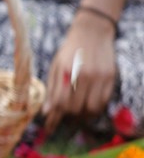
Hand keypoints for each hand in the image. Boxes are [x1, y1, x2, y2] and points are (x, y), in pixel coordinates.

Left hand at [42, 18, 116, 135]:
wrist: (92, 31)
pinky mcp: (111, 77)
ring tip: (77, 111)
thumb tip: (46, 111)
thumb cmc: (70, 49)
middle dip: (68, 115)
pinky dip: (95, 107)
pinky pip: (104, 101)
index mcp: (67, 71)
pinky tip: (89, 105)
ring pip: (91, 108)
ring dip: (83, 114)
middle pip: (76, 108)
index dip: (54, 117)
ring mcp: (99, 76)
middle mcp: (84, 75)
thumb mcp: (56, 65)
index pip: (61, 103)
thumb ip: (52, 89)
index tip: (50, 126)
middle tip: (64, 115)